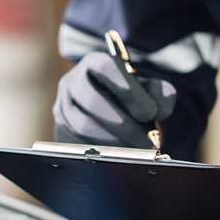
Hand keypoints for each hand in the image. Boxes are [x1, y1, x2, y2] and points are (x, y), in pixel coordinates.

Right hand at [53, 52, 176, 148]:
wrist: (107, 114)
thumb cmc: (132, 99)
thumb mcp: (149, 90)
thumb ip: (161, 93)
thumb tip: (158, 110)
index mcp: (95, 62)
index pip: (105, 68)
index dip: (127, 90)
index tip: (150, 113)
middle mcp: (72, 81)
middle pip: (91, 101)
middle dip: (123, 125)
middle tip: (147, 142)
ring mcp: (62, 106)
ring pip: (82, 125)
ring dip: (113, 142)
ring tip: (136, 152)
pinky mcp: (59, 130)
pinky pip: (75, 143)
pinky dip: (100, 152)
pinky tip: (120, 157)